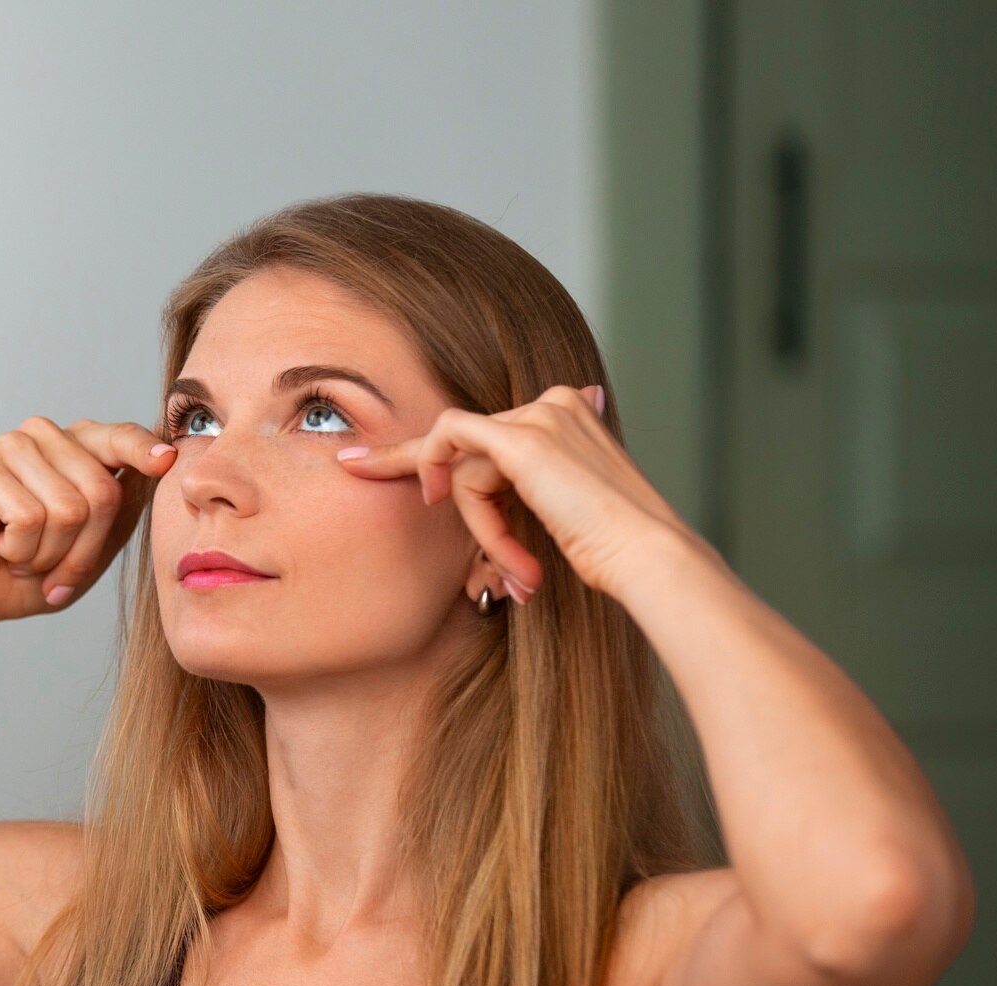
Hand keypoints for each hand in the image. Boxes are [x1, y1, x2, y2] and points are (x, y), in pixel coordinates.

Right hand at [0, 416, 175, 629]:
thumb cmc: (34, 571)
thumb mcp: (96, 546)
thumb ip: (125, 507)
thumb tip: (162, 463)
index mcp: (78, 446)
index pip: (120, 438)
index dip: (142, 450)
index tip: (166, 462)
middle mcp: (46, 435)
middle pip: (101, 492)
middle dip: (81, 548)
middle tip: (51, 562)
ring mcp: (11, 444)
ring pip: (66, 509)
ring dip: (48, 553)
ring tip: (23, 553)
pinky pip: (28, 516)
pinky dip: (20, 549)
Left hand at [333, 384, 696, 598]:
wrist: (645, 558)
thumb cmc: (610, 554)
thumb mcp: (561, 519)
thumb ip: (525, 501)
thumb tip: (500, 537)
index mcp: (569, 416)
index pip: (485, 432)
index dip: (431, 448)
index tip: (369, 457)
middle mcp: (555, 404)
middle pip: (466, 446)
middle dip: (415, 467)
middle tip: (352, 463)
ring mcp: (541, 415)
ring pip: (466, 463)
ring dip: (482, 525)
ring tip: (517, 569)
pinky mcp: (523, 438)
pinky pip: (455, 449)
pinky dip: (460, 494)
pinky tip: (452, 507)